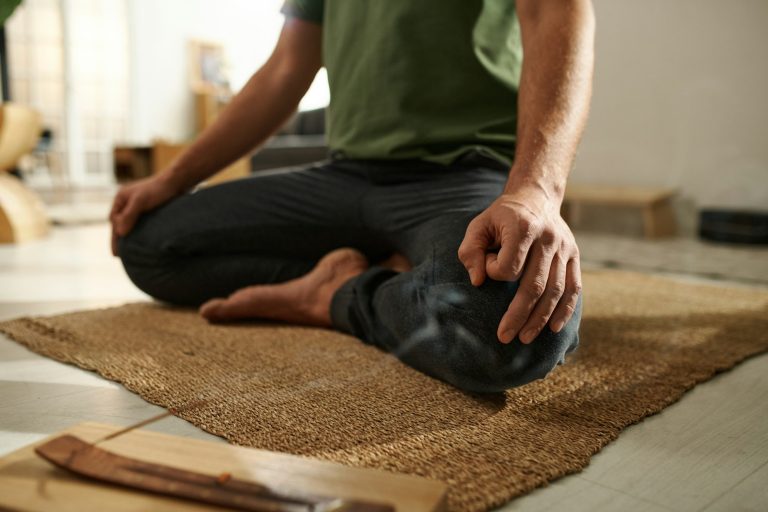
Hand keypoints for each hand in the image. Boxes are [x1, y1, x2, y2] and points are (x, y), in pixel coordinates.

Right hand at [109, 175, 179, 255]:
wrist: (176, 183)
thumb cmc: (158, 190)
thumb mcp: (141, 201)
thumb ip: (129, 215)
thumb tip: (120, 232)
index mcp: (121, 198)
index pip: (114, 221)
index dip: (114, 236)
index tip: (116, 252)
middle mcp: (127, 202)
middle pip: (120, 224)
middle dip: (120, 238)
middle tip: (119, 256)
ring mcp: (138, 206)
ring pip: (130, 224)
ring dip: (129, 236)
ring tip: (130, 253)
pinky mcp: (149, 210)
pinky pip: (140, 224)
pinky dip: (139, 233)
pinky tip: (142, 243)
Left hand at [457, 184, 580, 343]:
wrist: (536, 197)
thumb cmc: (501, 217)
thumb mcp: (479, 225)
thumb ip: (471, 251)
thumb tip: (477, 281)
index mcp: (523, 227)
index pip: (510, 264)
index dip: (495, 273)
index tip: (487, 269)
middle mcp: (549, 238)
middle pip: (535, 284)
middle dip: (519, 314)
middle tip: (504, 336)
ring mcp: (565, 248)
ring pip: (556, 290)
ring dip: (540, 318)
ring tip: (525, 338)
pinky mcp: (574, 256)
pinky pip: (574, 288)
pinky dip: (565, 310)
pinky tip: (553, 328)